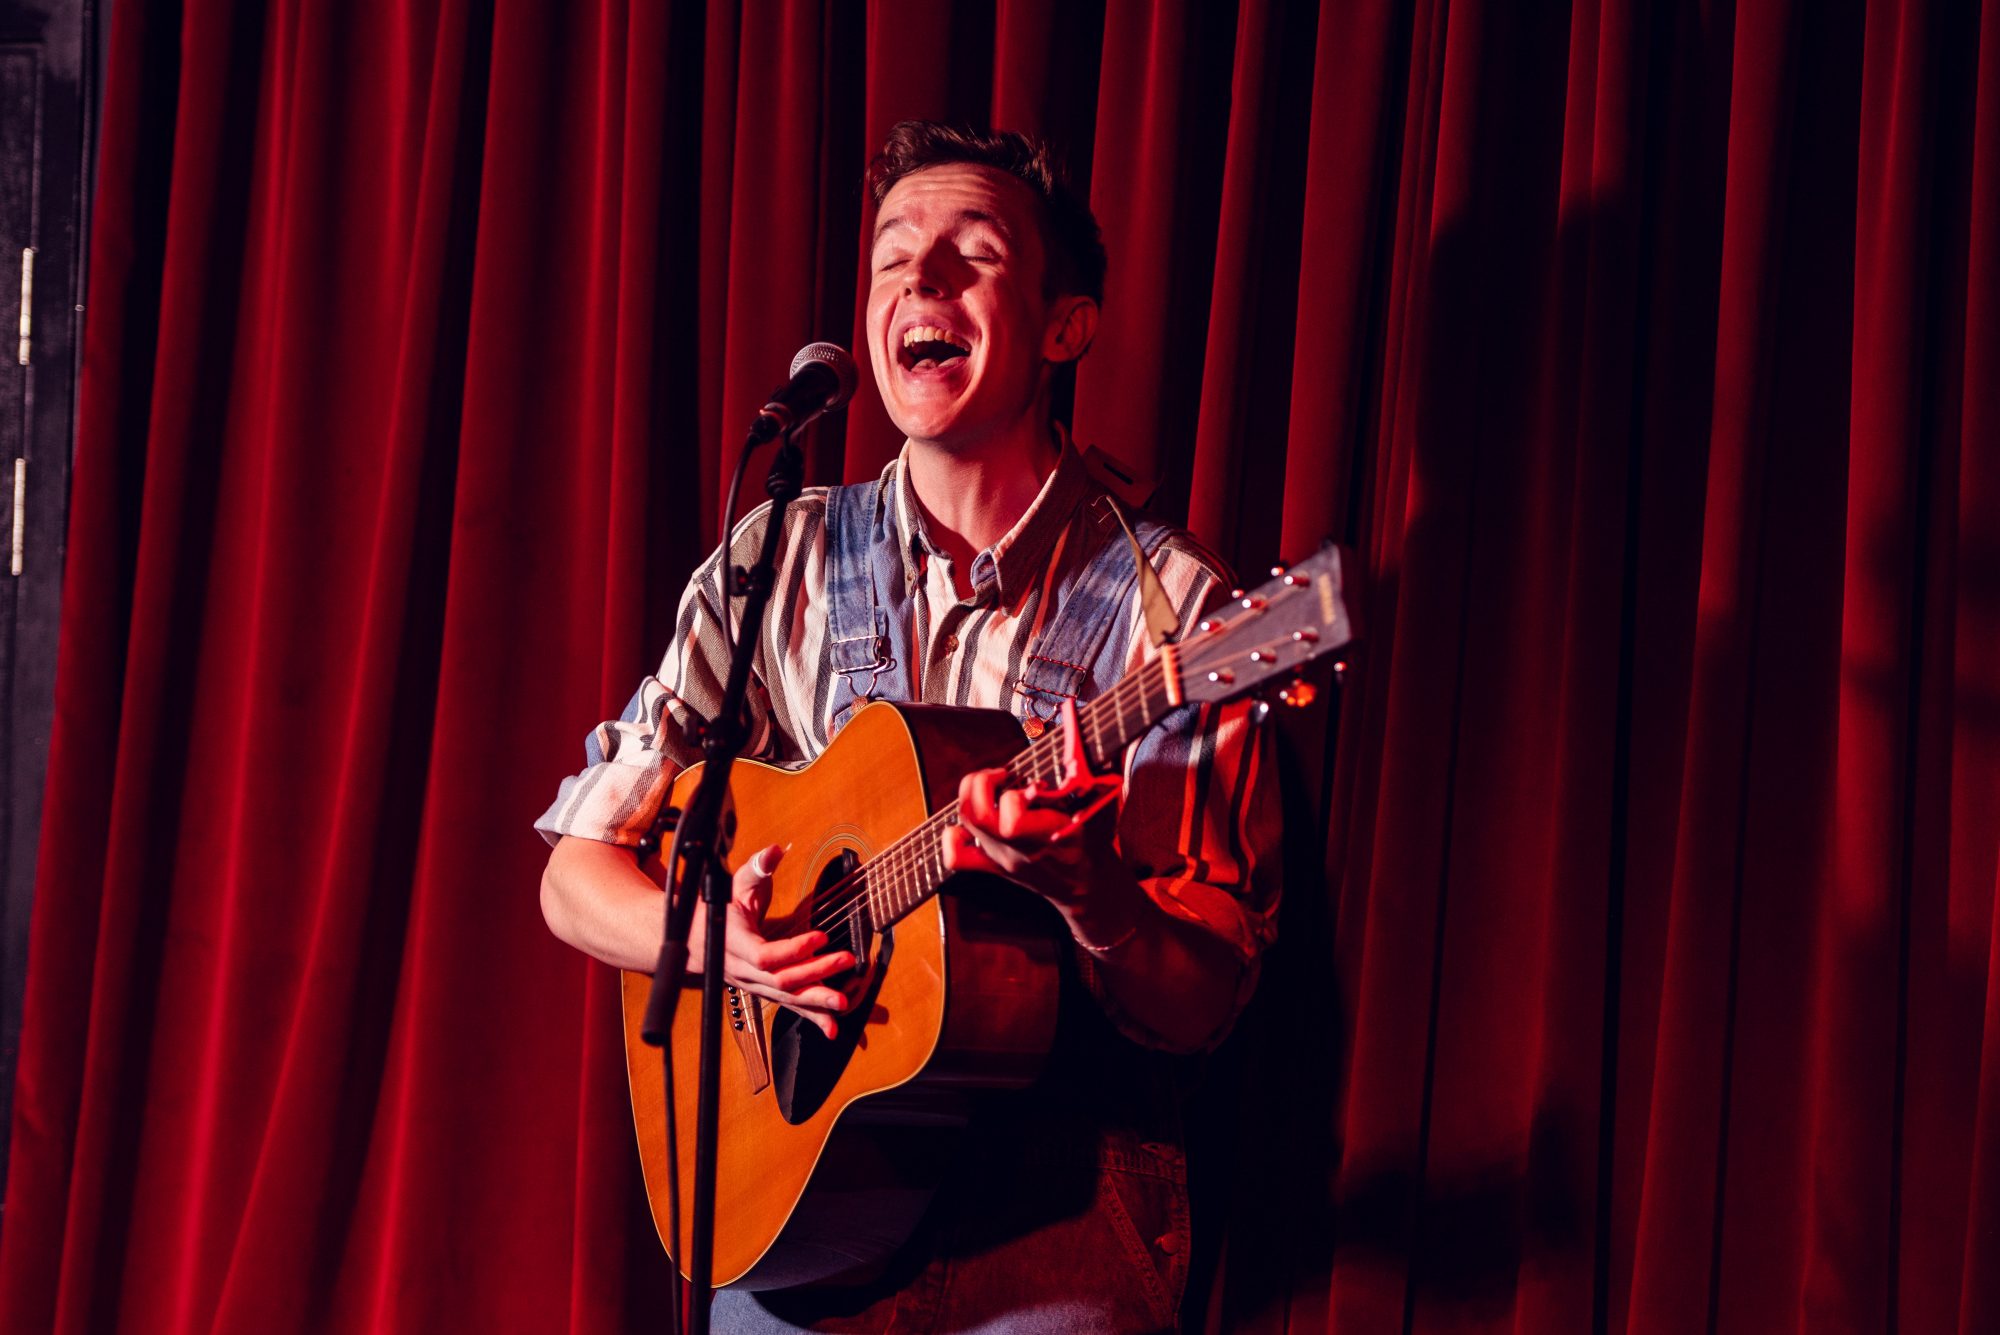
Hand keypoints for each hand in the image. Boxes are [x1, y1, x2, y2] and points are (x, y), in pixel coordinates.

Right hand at [683, 844, 854, 1038]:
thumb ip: (756, 867)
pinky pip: (789, 1007)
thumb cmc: (717, 908)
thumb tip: (775, 851)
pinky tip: (832, 1028)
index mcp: (735, 943)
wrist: (693, 940)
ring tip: (844, 1001)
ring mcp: (754, 984)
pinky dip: (811, 1019)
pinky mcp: (765, 991)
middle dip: (816, 972)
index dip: (793, 949)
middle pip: (781, 980)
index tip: (821, 936)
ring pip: (787, 999)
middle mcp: (743, 970)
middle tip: (846, 959)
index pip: (765, 955)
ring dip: (817, 1001)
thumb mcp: (734, 884)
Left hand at [943, 700, 1123, 906]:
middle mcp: (1018, 851)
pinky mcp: (992, 866)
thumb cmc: (1097, 838)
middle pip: (976, 815)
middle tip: (1004, 774)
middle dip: (983, 783)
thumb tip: (1076, 712)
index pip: (1012, 820)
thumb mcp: (1105, 800)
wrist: (1089, 889)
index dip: (1015, 796)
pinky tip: (970, 820)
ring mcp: (1001, 860)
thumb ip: (1095, 759)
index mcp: (1047, 837)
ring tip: (994, 785)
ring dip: (972, 794)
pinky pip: (956, 855)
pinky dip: (953, 833)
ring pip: (964, 823)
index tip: (1036, 786)